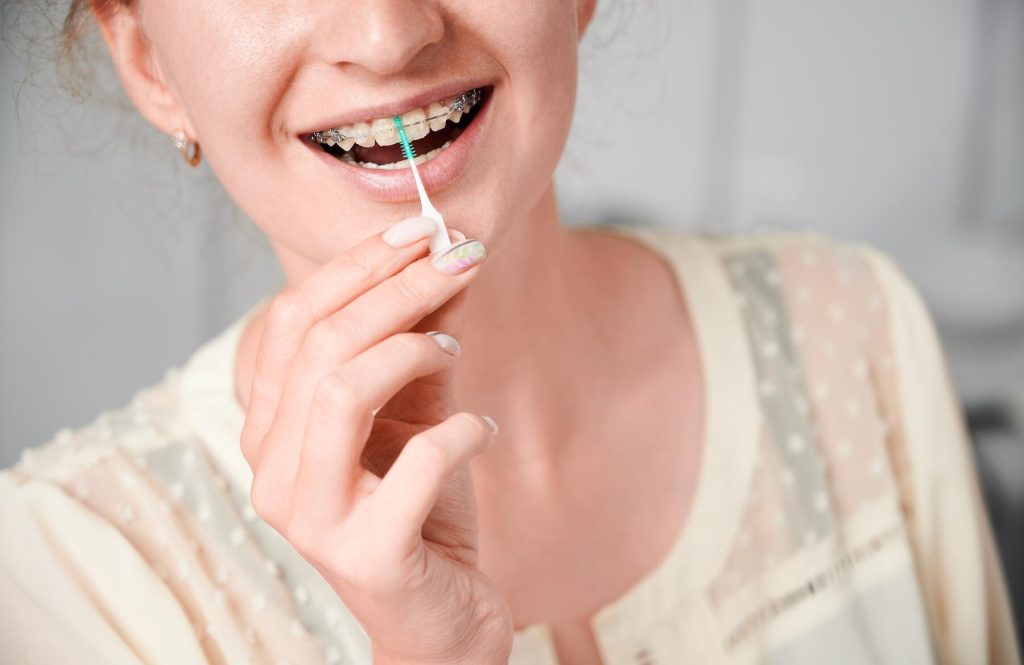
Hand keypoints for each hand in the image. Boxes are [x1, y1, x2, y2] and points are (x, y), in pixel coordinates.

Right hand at [239, 217, 512, 663]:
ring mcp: (310, 518)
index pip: (290, 319)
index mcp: (270, 428)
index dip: (357, 264)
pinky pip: (416, 463)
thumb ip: (420, 338)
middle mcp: (270, 471)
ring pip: (341, 389)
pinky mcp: (365, 556)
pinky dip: (462, 430)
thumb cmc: (422, 508)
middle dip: (399, 285)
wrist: (440, 616)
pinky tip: (484, 429)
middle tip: (460, 258)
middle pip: (319, 342)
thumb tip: (444, 254)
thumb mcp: (418, 408)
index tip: (423, 229)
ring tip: (456, 348)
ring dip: (413, 347)